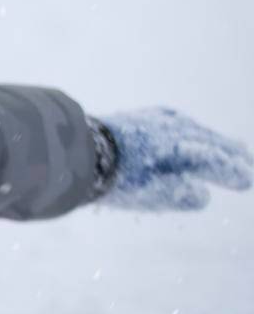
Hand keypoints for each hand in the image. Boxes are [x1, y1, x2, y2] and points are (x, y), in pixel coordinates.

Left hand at [96, 107, 251, 211]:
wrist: (75, 149)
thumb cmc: (116, 176)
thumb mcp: (153, 194)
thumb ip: (183, 195)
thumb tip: (202, 194)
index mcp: (182, 146)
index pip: (213, 159)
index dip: (230, 171)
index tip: (245, 181)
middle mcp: (172, 129)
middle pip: (206, 141)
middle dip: (227, 151)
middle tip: (244, 161)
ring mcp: (154, 121)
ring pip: (190, 129)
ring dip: (209, 138)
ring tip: (224, 146)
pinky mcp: (137, 119)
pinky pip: (171, 120)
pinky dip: (185, 127)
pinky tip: (184, 128)